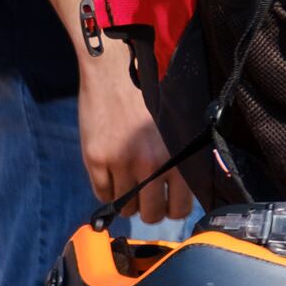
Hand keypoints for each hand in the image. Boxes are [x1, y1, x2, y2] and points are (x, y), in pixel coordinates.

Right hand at [78, 44, 188, 222]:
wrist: (116, 70)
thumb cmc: (152, 94)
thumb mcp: (178, 125)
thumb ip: (184, 157)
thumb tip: (189, 189)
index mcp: (179, 154)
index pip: (181, 208)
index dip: (174, 208)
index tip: (169, 201)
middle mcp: (152, 163)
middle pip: (152, 215)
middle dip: (151, 209)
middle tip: (148, 196)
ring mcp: (121, 163)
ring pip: (126, 209)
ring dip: (128, 201)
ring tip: (130, 181)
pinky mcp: (96, 160)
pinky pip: (102, 195)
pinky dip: (107, 190)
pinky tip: (112, 174)